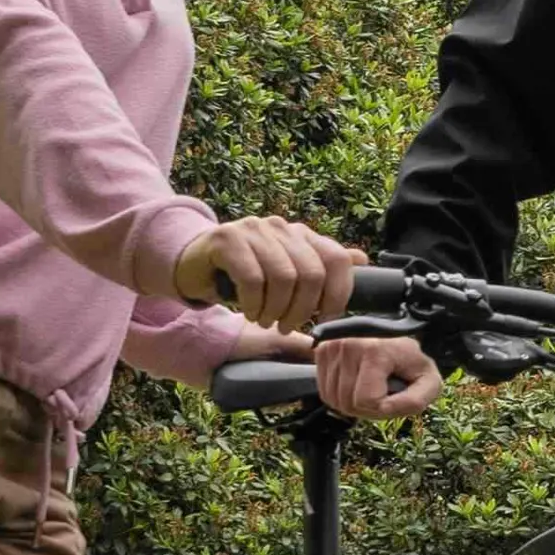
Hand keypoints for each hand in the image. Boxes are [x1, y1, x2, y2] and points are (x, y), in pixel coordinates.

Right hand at [173, 215, 360, 330]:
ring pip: (284, 277)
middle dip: (303, 309)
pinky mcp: (227, 238)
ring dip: (277, 310)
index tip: (325, 317)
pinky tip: (249, 313)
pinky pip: (253, 278)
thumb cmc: (243, 272)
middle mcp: (281, 227)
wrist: (192, 263)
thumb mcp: (285, 270)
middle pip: (312, 273)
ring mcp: (254, 229)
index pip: (337, 259)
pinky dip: (254, 304)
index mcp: (301, 234)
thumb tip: (362, 259)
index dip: (338, 293)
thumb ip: (320, 265)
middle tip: (288, 327)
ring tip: (266, 321)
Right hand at [314, 333, 446, 420]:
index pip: (366, 400)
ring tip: (369, 387)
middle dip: (366, 408)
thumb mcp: (429, 382)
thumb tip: (384, 408)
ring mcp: (332, 347)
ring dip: (352, 402)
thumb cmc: (412, 363)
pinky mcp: (322, 351)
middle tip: (382, 393)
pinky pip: (324, 391)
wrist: (396, 339)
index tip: (394, 394)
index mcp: (375, 351)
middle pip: (346, 403)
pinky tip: (355, 384)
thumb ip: (415, 401)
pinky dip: (339, 395)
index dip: (382, 408)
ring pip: (333, 399)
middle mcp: (348, 345)